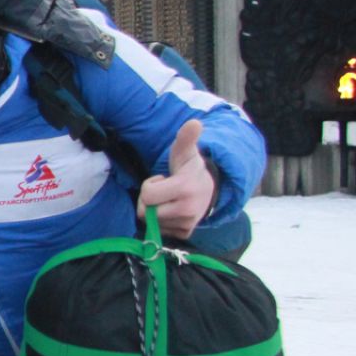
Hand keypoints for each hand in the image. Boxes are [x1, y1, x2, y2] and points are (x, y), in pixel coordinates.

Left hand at [137, 119, 215, 238]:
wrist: (209, 189)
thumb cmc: (189, 168)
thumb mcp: (186, 152)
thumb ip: (186, 138)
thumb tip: (194, 122)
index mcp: (185, 188)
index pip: (147, 195)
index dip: (149, 186)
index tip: (161, 179)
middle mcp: (187, 210)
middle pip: (145, 212)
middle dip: (148, 200)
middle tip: (162, 190)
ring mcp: (187, 223)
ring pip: (151, 223)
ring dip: (155, 210)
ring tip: (169, 199)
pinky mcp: (185, 233)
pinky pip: (159, 231)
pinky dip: (161, 222)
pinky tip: (172, 210)